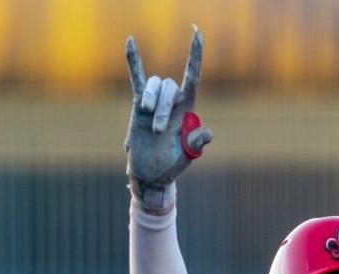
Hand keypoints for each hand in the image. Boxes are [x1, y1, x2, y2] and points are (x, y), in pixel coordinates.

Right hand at [125, 27, 212, 211]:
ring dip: (152, 102)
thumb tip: (208, 133)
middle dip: (164, 109)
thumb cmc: (171, 165)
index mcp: (188, 110)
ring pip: (155, 86)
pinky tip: (131, 41)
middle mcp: (173, 102)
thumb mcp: (187, 156)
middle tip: (159, 131)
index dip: (195, 56)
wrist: (151, 174)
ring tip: (151, 125)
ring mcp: (155, 102)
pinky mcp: (139, 104)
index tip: (197, 33)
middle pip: (170, 89)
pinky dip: (133, 60)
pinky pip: (137, 78)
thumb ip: (195, 143)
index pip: (193, 78)